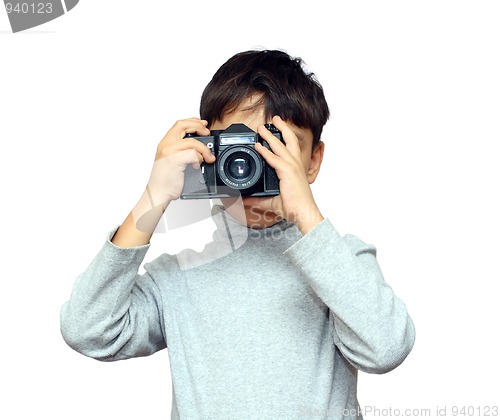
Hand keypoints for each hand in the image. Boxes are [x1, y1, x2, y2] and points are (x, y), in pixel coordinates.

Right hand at [146, 118, 214, 206]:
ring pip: (192, 142)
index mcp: (165, 143)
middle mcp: (165, 145)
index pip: (179, 124)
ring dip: (204, 149)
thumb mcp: (172, 160)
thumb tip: (200, 148)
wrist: (158, 193)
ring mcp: (169, 152)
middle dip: (199, 127)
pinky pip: (192, 154)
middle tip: (207, 133)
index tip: (203, 124)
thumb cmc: (165, 180)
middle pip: (183, 126)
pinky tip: (197, 165)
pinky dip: (199, 159)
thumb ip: (183, 151)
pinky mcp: (174, 160)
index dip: (193, 121)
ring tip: (208, 158)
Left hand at [248, 115, 323, 233]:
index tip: (273, 134)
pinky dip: (265, 152)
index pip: (289, 149)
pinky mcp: (288, 172)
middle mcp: (296, 165)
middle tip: (274, 119)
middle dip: (282, 128)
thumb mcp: (272, 202)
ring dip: (271, 135)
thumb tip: (244, 200)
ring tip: (261, 128)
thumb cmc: (293, 206)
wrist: (303, 212)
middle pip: (290, 140)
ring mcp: (293, 167)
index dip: (281, 140)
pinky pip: (274, 159)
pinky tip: (257, 146)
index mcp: (295, 169)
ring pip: (282, 145)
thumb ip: (257, 200)